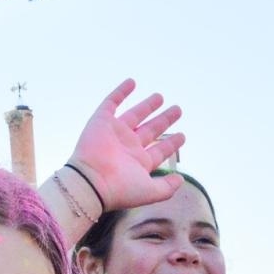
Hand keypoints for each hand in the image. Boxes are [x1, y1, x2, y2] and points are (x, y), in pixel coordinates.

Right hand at [65, 79, 184, 212]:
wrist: (91, 180)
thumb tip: (181, 180)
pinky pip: (111, 103)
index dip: (172, 143)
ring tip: (160, 97)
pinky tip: (132, 82)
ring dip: (147, 105)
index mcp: (139, 162)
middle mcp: (128, 147)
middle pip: (150, 130)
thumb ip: (167, 187)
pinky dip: (120, 92)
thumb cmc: (120, 188)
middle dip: (164, 120)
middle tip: (178, 109)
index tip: (183, 136)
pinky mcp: (101, 121)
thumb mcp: (150, 192)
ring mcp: (115, 133)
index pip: (159, 150)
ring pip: (135, 115)